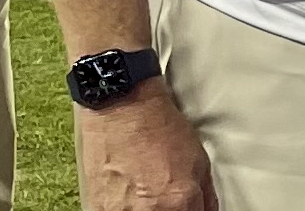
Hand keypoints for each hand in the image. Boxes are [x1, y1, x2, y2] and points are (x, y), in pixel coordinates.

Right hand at [77, 79, 216, 209]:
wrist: (122, 104)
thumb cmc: (157, 125)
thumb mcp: (198, 158)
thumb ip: (205, 195)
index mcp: (180, 201)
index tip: (189, 206)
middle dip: (169, 209)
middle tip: (165, 194)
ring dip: (147, 209)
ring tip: (145, 190)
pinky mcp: (98, 210)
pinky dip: (125, 209)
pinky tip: (128, 193)